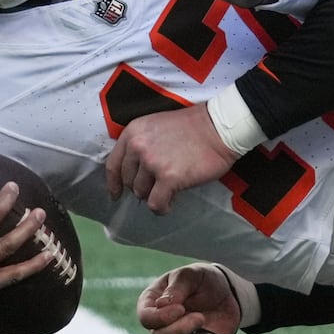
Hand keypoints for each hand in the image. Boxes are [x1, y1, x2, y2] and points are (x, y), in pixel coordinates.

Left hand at [105, 103, 237, 213]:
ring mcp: (153, 163)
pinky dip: (162, 207)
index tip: (116, 193)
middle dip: (142, 187)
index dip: (114, 183)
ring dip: (155, 195)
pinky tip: (171, 203)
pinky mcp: (169, 178)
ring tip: (170, 190)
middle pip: (129, 181)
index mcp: (134, 132)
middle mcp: (139, 147)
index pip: (114, 164)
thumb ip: (142, 143)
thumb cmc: (194, 127)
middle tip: (158, 186)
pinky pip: (156, 203)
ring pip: (142, 193)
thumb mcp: (157, 125)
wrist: (219, 127)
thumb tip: (136, 171)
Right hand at [137, 262, 241, 333]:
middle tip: (200, 317)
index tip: (181, 308)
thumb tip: (160, 304)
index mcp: (152, 303)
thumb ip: (177, 286)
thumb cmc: (202, 280)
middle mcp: (160, 325)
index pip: (146, 318)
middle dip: (180, 329)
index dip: (161, 317)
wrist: (227, 294)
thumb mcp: (192, 274)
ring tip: (209, 330)